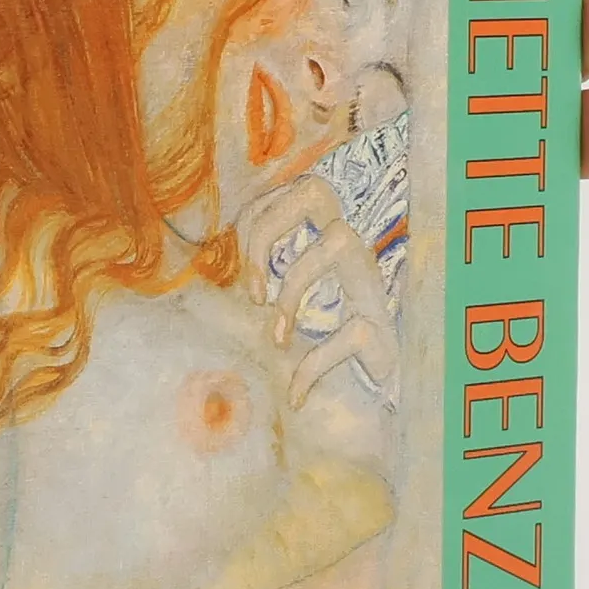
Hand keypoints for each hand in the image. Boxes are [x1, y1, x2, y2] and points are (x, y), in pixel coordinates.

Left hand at [0, 0, 588, 386]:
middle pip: (409, 27)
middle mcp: (218, 60)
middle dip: (524, 12)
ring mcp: (208, 179)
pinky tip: (499, 247)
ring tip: (587, 116)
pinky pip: (326, 274)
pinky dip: (424, 263)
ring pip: (396, 150)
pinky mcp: (186, 286)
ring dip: (509, 134)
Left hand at [238, 175, 399, 408]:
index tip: (245, 280)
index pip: (288, 193)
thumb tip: (204, 277)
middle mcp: (353, 255)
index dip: (254, 221)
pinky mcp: (384, 332)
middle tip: (254, 290)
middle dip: (268, 228)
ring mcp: (372, 288)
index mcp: (326, 245)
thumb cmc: (322, 350)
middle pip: (315, 189)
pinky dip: (313, 368)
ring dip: (293, 289)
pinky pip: (350, 332)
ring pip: (339, 240)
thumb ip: (257, 289)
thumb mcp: (285, 314)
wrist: (373, 399)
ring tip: (277, 339)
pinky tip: (297, 395)